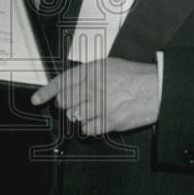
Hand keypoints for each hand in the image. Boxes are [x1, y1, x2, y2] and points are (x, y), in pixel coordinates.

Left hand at [30, 57, 159, 135]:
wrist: (157, 89)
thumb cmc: (135, 77)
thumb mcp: (109, 65)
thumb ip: (87, 74)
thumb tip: (69, 86)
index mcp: (92, 70)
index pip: (62, 82)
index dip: (46, 92)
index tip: (37, 100)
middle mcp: (94, 86)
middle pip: (65, 102)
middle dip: (67, 105)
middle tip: (78, 103)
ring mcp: (101, 105)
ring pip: (74, 116)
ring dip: (80, 116)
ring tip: (93, 110)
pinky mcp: (110, 121)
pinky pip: (88, 129)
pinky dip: (91, 127)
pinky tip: (100, 120)